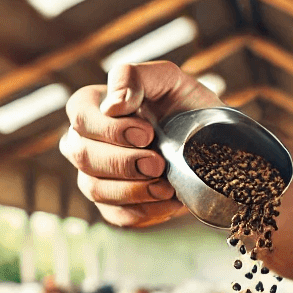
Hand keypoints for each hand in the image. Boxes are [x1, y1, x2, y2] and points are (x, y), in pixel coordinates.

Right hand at [59, 61, 222, 227]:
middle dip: (123, 163)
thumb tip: (112, 105)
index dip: (111, 129)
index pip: (80, 117)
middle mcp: (85, 142)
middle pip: (82, 156)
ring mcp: (95, 176)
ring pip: (95, 189)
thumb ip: (134, 77)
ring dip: (133, 190)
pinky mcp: (113, 206)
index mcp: (92, 107)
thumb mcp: (167, 79)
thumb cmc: (184, 106)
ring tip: (166, 186)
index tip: (148, 133)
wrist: (213, 144)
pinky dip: (144, 210)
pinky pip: (116, 215)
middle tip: (159, 163)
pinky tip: (168, 200)